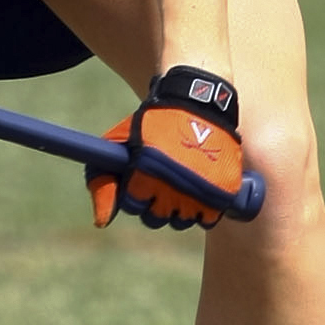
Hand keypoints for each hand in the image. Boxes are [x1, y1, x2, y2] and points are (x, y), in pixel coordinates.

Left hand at [86, 66, 243, 229]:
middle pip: (156, 218)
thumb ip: (102, 181)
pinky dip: (202, 210)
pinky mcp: (223, 193)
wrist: (198, 103)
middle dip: (153, 203)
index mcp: (144, 171)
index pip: (132, 205)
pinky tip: (197, 191)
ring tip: (179, 183)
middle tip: (160, 181)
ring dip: (178, 207)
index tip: (139, 177)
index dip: (133, 193)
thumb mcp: (119, 140)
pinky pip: (207, 220)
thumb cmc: (154, 122)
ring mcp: (199, 191)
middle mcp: (171, 186)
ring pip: (181, 221)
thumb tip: (101, 222)